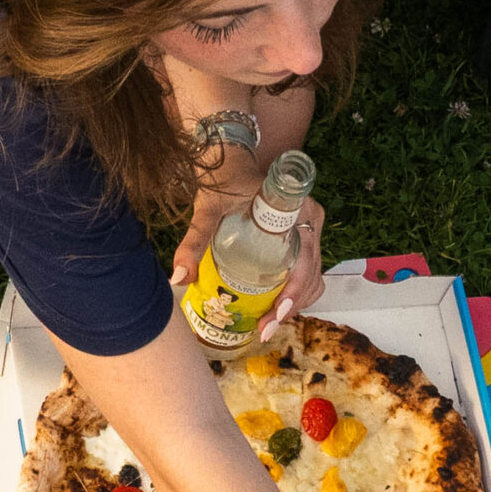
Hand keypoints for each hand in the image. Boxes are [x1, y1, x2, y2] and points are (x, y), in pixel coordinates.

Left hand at [169, 182, 325, 345]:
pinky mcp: (303, 240)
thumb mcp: (207, 211)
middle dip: (290, 307)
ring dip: (295, 305)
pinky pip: (307, 274)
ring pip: (312, 279)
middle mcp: (311, 221)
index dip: (294, 292)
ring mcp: (310, 231)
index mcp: (297, 210)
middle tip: (265, 329)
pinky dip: (295, 295)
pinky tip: (276, 309)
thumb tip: (178, 278)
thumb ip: (193, 241)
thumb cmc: (221, 182)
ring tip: (268, 324)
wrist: (228, 162)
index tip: (276, 315)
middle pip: (310, 275)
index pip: (305, 260)